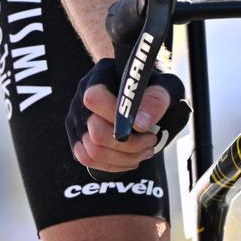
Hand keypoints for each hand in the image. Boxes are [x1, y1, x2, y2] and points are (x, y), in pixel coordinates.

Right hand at [65, 59, 188, 176]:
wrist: (139, 89)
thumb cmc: (152, 86)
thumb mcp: (164, 84)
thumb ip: (156, 99)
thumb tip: (142, 123)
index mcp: (100, 76)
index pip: (95, 99)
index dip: (120, 118)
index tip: (145, 127)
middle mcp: (81, 97)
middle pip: (95, 134)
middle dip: (129, 145)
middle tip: (151, 140)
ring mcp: (76, 119)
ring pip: (91, 152)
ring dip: (123, 158)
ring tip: (146, 150)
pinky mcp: (77, 138)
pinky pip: (87, 160)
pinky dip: (113, 164)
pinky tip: (132, 158)